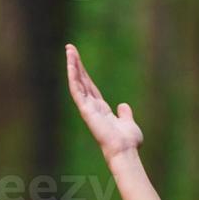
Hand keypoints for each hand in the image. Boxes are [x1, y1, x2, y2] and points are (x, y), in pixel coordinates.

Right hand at [66, 43, 143, 161]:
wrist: (126, 151)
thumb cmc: (128, 142)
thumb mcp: (129, 123)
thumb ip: (125, 114)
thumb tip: (123, 105)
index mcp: (101, 110)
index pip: (90, 87)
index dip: (85, 74)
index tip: (79, 61)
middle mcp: (92, 108)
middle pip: (82, 81)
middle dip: (76, 65)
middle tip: (70, 48)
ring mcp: (88, 108)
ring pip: (77, 83)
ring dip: (73, 66)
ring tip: (69, 50)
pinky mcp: (86, 110)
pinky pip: (77, 90)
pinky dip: (73, 77)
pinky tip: (71, 64)